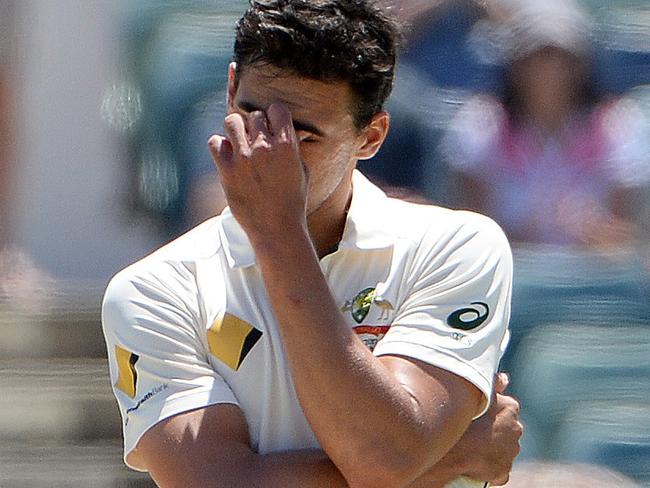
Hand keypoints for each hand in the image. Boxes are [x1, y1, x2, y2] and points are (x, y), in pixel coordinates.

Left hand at [208, 102, 307, 242]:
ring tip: (239, 141)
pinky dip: (220, 145)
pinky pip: (215, 142)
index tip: (272, 126)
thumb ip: (293, 149)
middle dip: (255, 125)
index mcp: (287, 146)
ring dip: (236, 129)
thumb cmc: (293, 202)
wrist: (277, 230)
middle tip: (256, 139)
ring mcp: (244, 159)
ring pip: (232, 121)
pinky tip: (228, 155)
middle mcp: (265, 148)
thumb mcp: (302, 171)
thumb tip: (286, 132)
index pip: (277, 109)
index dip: (274, 116)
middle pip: (254, 115)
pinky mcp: (227, 171)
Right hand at [443, 373, 522, 485]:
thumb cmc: (464, 418)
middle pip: (506, 428)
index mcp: (510, 409)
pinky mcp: (503, 472)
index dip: (491, 411)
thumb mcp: (477, 394)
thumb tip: (505, 378)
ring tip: (473, 446)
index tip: (478, 414)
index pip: (505, 407)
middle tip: (475, 430)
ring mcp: (510, 453)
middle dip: (495, 429)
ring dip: (493, 448)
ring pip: (502, 448)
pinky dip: (490, 467)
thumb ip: (493, 383)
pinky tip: (477, 462)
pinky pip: (498, 469)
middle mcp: (515, 430)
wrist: (455, 449)